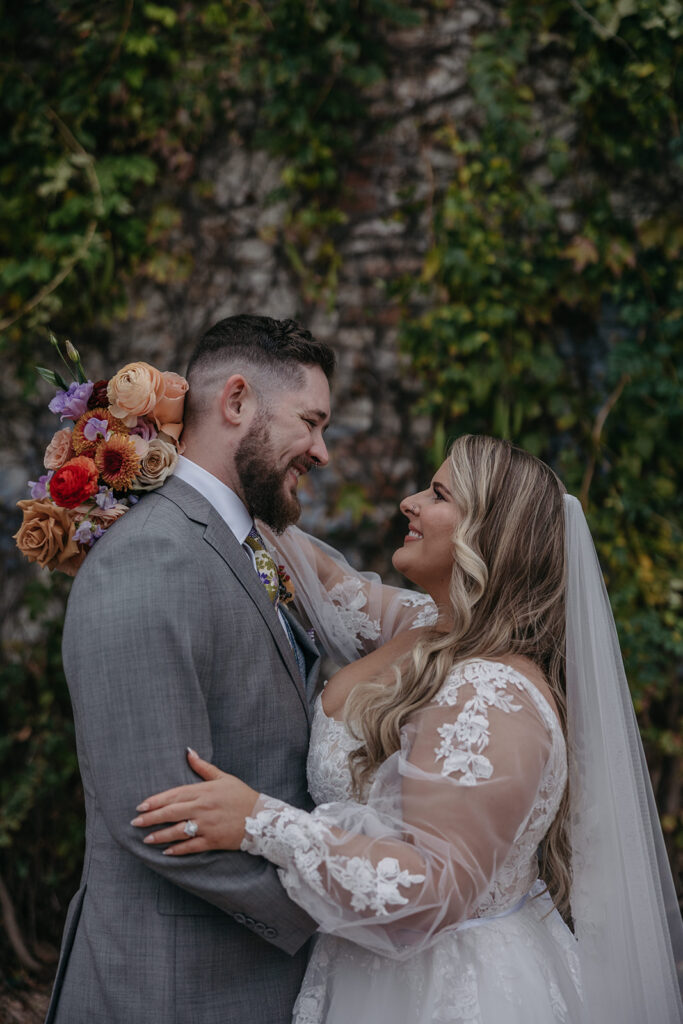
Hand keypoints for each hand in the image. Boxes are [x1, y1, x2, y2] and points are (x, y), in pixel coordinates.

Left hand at [131, 748, 258, 854]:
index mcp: (204, 791)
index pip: (174, 795)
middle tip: (135, 822)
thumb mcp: (223, 777)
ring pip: (178, 831)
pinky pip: (191, 846)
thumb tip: (188, 751)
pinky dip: (178, 849)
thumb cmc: (241, 795)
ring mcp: (208, 825)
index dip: (156, 801)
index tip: (140, 806)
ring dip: (160, 835)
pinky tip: (166, 851)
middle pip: (171, 812)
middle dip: (151, 818)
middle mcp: (203, 808)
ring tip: (146, 839)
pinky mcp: (213, 840)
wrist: (262, 817)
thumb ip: (203, 767)